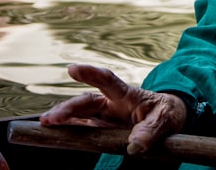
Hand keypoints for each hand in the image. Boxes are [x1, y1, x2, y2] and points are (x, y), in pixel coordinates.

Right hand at [39, 64, 186, 154]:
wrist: (169, 120)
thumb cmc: (167, 114)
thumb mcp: (165, 120)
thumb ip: (151, 130)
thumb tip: (134, 146)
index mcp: (127, 95)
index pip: (108, 81)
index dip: (91, 74)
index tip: (72, 69)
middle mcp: (112, 104)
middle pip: (87, 101)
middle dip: (68, 107)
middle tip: (50, 118)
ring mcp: (105, 116)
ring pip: (80, 115)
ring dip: (63, 119)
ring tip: (46, 124)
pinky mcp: (102, 129)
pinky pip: (83, 129)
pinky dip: (70, 130)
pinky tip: (57, 133)